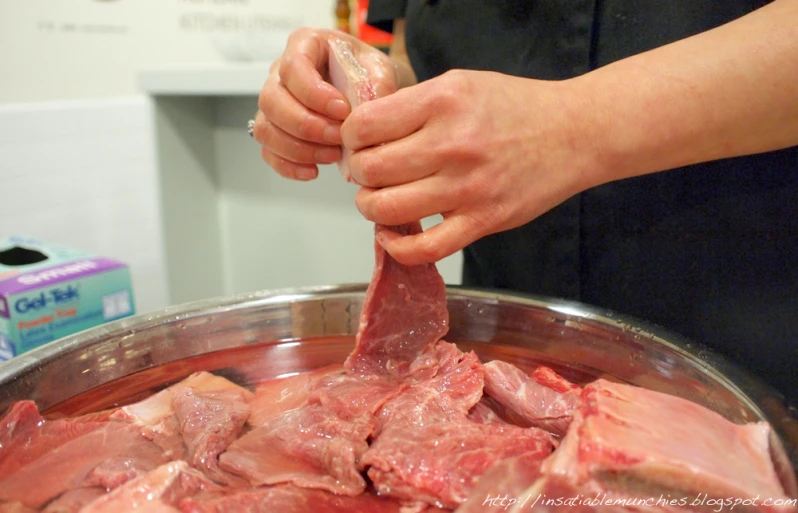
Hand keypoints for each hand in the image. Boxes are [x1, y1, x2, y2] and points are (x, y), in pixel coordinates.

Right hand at [251, 28, 397, 180]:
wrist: (369, 91)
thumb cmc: (369, 74)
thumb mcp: (380, 70)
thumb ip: (378, 86)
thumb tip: (367, 114)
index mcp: (305, 45)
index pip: (293, 67)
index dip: (314, 94)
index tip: (343, 111)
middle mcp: (281, 72)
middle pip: (271, 100)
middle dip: (306, 125)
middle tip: (339, 138)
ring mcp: (274, 102)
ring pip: (266, 128)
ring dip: (298, 149)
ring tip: (333, 155)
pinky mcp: (275, 130)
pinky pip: (268, 151)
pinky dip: (289, 166)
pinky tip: (315, 170)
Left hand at [340, 70, 601, 264]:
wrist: (575, 133)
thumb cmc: (516, 106)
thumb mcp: (460, 83)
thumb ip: (412, 104)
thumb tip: (363, 133)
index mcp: (442, 102)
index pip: (365, 125)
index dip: (351, 137)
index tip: (359, 143)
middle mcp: (452, 144)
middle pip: (370, 170)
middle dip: (358, 174)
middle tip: (368, 173)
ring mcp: (468, 188)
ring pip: (387, 210)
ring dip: (371, 208)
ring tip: (379, 201)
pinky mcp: (483, 221)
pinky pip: (425, 249)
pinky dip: (398, 248)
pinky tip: (392, 235)